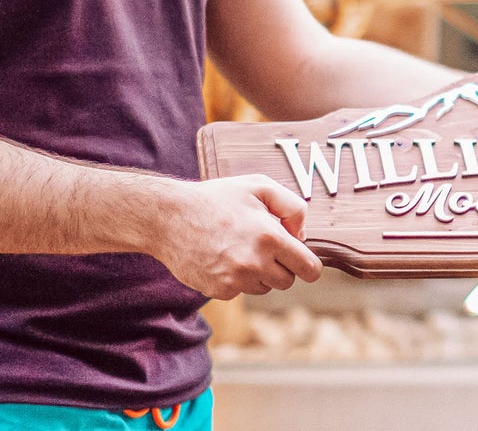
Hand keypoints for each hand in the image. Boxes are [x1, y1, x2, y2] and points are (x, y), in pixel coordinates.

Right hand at [152, 176, 323, 299]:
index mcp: (270, 237)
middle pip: (287, 281)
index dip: (309, 265)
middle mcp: (254, 262)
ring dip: (259, 273)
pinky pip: (240, 291)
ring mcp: (235, 280)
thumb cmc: (216, 198)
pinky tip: (222, 258)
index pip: (308, 269)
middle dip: (282, 267)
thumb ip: (292, 207)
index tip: (302, 260)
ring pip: (264, 287)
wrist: (168, 217)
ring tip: (239, 248)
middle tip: (265, 247)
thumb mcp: (259, 186)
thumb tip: (302, 235)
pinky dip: (236, 279)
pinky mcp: (218, 291)